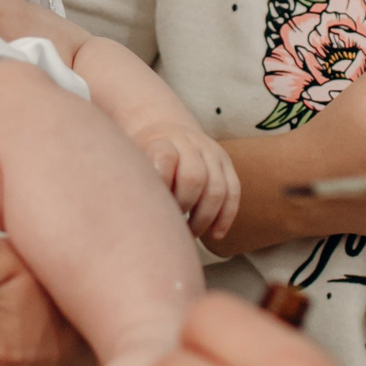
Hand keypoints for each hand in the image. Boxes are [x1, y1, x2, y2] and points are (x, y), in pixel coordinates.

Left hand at [134, 120, 242, 240]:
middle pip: (194, 177)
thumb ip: (135, 181)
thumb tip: (137, 216)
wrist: (167, 131)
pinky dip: (225, 216)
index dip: (162, 184)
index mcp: (162, 140)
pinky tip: (215, 235)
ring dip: (204, 218)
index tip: (153, 206)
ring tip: (190, 233)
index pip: (165, 157)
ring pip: (217, 188)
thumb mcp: (132, 160)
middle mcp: (189, 143)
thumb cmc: (145, 157)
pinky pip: (233, 191)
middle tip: (172, 224)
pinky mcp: (226, 163)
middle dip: (184, 206)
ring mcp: (211, 152)